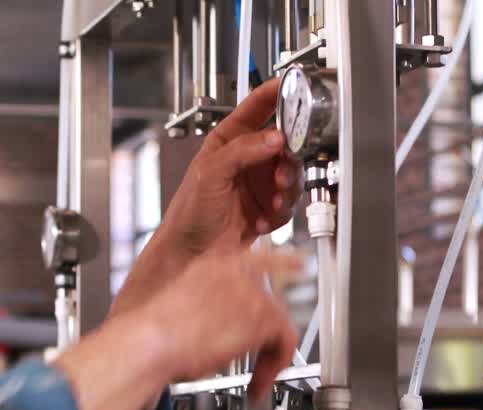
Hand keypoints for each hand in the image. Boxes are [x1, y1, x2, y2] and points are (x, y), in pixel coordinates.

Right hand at [142, 249, 300, 399]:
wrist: (150, 342)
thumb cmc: (152, 334)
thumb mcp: (179, 307)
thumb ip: (204, 306)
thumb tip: (215, 325)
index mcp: (213, 264)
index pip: (258, 257)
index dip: (283, 263)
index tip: (298, 266)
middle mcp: (237, 271)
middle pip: (271, 298)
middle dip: (266, 334)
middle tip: (257, 360)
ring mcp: (252, 291)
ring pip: (279, 322)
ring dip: (269, 356)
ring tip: (255, 379)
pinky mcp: (263, 314)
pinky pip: (286, 340)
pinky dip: (275, 365)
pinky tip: (259, 382)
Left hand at [158, 79, 303, 255]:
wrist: (191, 252)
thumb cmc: (189, 210)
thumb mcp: (211, 172)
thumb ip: (243, 150)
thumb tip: (275, 137)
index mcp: (230, 139)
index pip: (258, 107)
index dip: (277, 93)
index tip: (292, 84)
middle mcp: (249, 158)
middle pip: (286, 144)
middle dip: (288, 160)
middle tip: (281, 174)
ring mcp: (260, 183)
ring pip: (293, 175)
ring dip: (287, 191)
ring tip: (273, 202)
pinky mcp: (268, 207)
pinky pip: (289, 205)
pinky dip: (279, 214)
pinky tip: (261, 220)